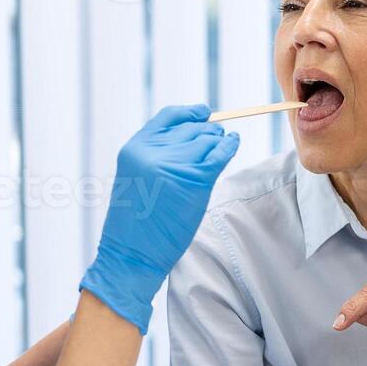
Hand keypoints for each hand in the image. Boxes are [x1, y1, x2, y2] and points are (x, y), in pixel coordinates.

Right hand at [79, 105, 239, 333]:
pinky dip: (230, 146)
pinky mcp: (195, 179)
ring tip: (223, 145)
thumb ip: (156, 155)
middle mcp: (153, 151)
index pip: (168, 116)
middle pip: (192, 127)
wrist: (132, 253)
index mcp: (135, 147)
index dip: (189, 113)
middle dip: (208, 131)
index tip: (204, 112)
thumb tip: (193, 138)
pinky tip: (233, 143)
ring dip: (219, 141)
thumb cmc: (135, 223)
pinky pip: (220, 153)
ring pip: (208, 139)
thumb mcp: (136, 178)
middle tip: (217, 138)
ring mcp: (175, 164)